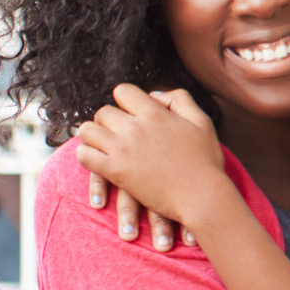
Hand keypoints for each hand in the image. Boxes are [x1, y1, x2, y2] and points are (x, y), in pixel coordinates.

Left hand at [74, 85, 227, 237]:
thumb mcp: (200, 121)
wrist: (201, 196)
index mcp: (155, 113)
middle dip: (106, 120)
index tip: (127, 112)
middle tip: (111, 131)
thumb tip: (153, 95)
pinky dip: (84, 155)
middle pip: (103, 112)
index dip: (124, 101)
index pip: (123, 92)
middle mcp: (135, 127)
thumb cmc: (205, 162)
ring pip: (88, 131)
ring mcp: (122, 149)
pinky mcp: (115, 171)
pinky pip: (85, 156)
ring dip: (91, 136)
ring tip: (97, 143)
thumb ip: (179, 100)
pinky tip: (91, 158)